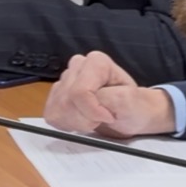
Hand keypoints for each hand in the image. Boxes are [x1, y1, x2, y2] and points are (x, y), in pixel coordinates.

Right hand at [44, 51, 177, 138]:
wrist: (132, 114)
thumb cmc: (134, 106)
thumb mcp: (131, 101)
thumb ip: (112, 98)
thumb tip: (91, 103)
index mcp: (96, 62)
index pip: (79, 92)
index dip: (93, 111)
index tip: (109, 117)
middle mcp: (77, 66)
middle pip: (67, 102)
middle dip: (85, 119)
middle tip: (102, 119)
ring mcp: (64, 80)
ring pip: (57, 109)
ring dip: (77, 123)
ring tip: (93, 119)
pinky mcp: (56, 95)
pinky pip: (52, 115)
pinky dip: (67, 124)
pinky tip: (82, 120)